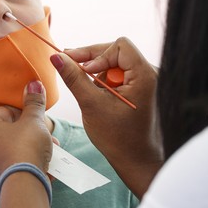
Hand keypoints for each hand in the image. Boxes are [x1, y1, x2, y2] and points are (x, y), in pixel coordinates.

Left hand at [0, 81, 52, 192]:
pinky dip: (23, 167)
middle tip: (48, 138)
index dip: (24, 114)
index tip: (37, 121)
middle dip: (29, 135)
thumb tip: (33, 83)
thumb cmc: (26, 147)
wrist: (24, 186)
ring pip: (9, 152)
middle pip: (8, 133)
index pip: (5, 112)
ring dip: (28, 151)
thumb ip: (34, 102)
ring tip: (48, 154)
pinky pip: (10, 169)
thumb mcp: (34, 121)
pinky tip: (40, 169)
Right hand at [51, 37, 162, 198]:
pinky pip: (122, 73)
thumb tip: (56, 56)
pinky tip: (97, 94)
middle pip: (117, 51)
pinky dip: (106, 80)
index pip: (120, 45)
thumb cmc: (118, 138)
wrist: (137, 162)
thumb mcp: (91, 104)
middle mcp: (152, 74)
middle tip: (70, 67)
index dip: (98, 55)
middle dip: (94, 61)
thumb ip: (74, 77)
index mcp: (146, 75)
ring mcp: (149, 81)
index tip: (83, 71)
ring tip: (89, 91)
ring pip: (117, 62)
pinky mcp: (144, 88)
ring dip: (98, 73)